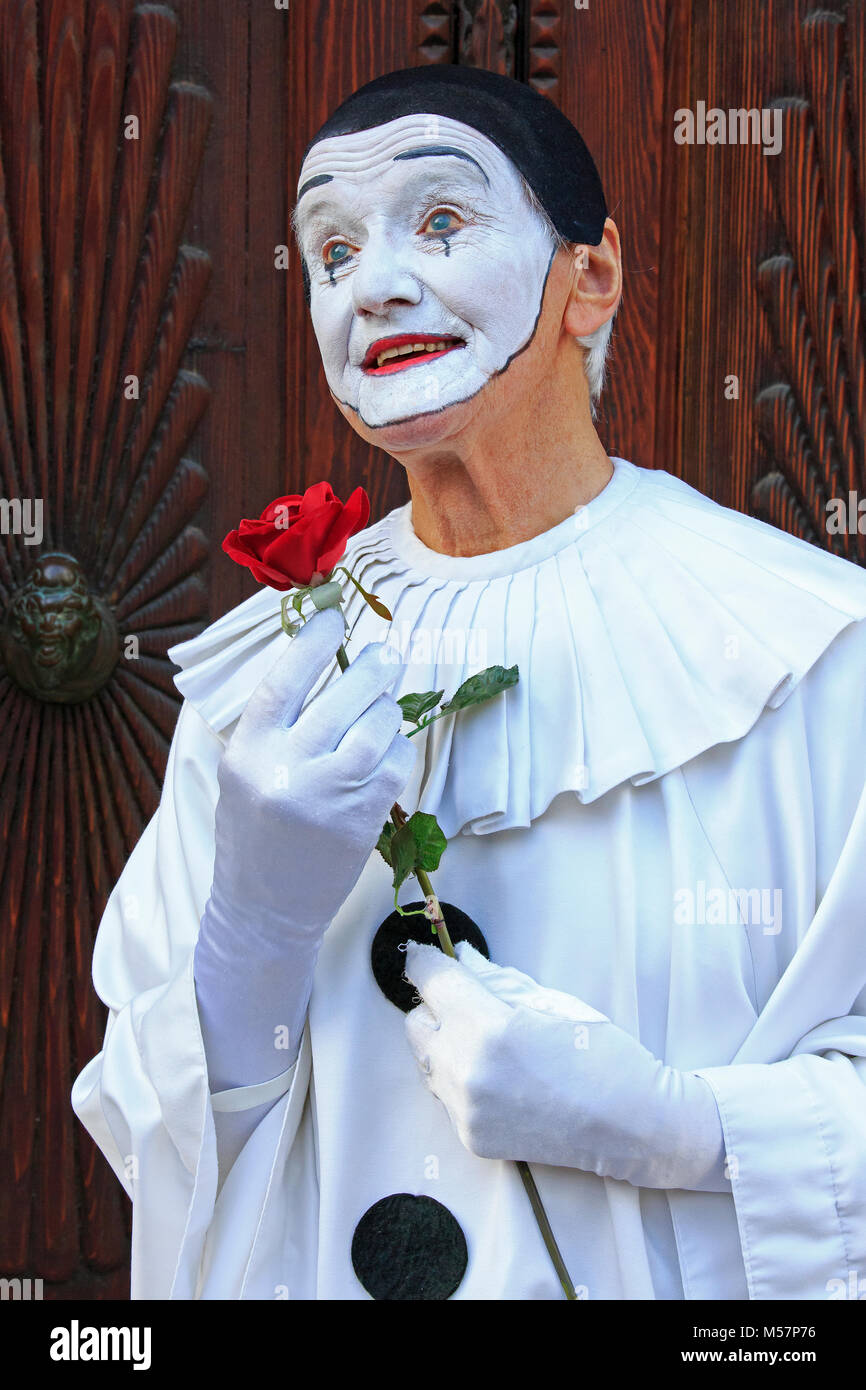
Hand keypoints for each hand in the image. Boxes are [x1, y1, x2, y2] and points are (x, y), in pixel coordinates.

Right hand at [194, 605, 415, 1092]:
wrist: (264, 909)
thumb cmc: (252, 831)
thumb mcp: (243, 769)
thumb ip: (275, 721)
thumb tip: (317, 656)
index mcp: (249, 752)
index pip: (285, 680)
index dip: (314, 643)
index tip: (334, 619)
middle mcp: (288, 770)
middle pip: (344, 696)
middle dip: (372, 668)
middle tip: (384, 655)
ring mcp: (329, 795)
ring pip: (378, 725)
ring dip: (386, 706)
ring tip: (383, 701)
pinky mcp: (363, 817)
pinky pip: (395, 760)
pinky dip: (396, 746)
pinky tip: (385, 747)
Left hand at [403, 941, 726, 1190]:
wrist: (630, 1125)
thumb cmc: (599, 1053)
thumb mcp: (552, 1001)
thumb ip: (498, 979)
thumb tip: (462, 958)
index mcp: (487, 1027)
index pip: (430, 980)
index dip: (426, 961)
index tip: (428, 955)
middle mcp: (465, 1071)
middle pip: (415, 1022)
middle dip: (436, 1005)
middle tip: (469, 1000)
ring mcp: (464, 1110)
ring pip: (426, 1060)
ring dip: (445, 1042)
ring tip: (489, 1042)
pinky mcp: (470, 1136)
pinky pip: (445, 1094)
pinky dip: (462, 1078)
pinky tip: (499, 1077)